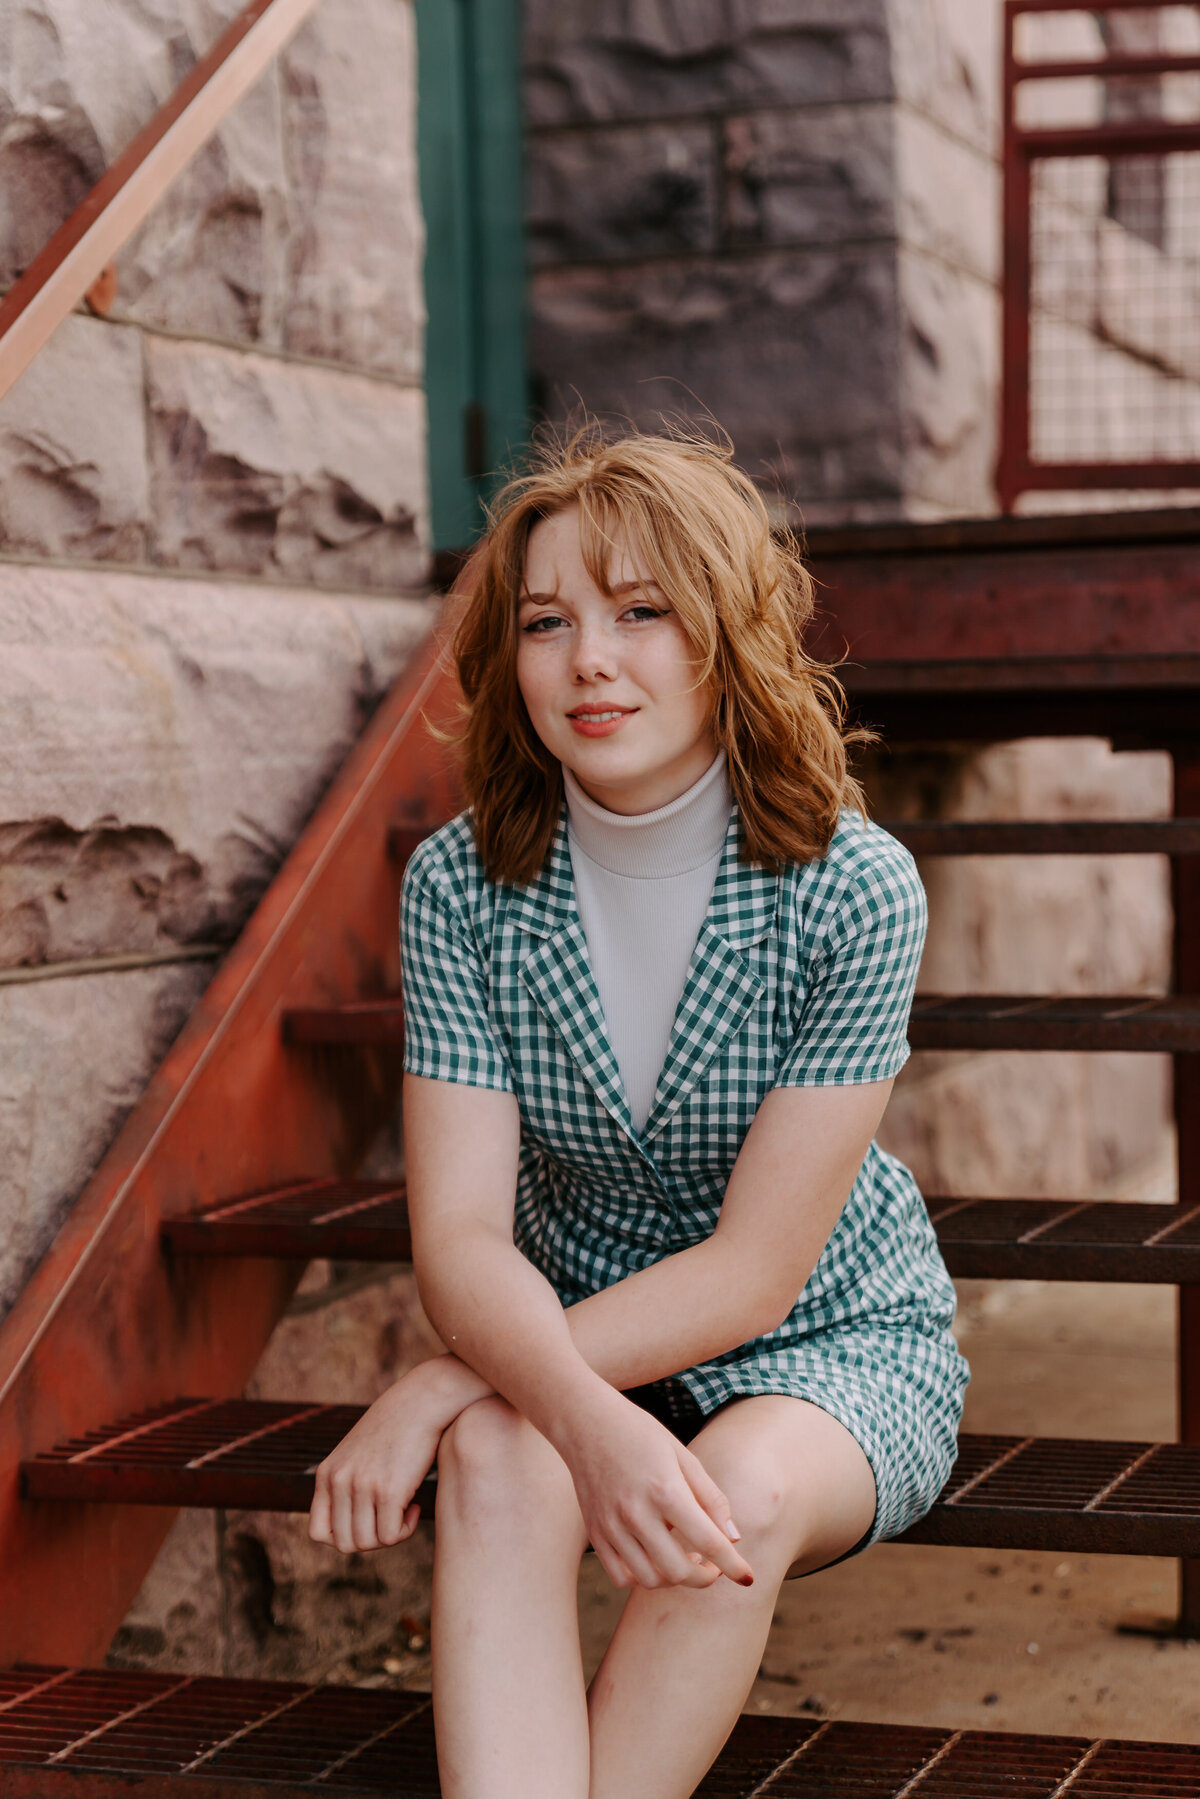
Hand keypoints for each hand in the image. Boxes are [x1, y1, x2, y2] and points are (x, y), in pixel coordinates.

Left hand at [309, 1355, 489, 1552]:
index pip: (318, 1532)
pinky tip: (414, 1507)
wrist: (421, 1401)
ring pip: (368, 1543)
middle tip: (390, 1520)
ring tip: (403, 1512)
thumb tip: (351, 1530)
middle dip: (371, 1540)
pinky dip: (406, 1529)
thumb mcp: (357, 1454)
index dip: (342, 1537)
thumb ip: (346, 1484)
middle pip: (346, 1543)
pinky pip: (392, 1535)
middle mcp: (339, 1481)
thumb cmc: (395, 1427)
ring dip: (390, 1536)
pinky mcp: (388, 1490)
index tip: (366, 1524)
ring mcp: (362, 1486)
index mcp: (327, 1473)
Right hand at [561, 1388, 753, 1591]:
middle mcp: (636, 1514)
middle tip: (713, 1564)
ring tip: (683, 1557)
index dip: (733, 1565)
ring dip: (674, 1578)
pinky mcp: (595, 1533)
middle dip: (705, 1576)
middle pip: (679, 1572)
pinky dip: (643, 1577)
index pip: (708, 1542)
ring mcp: (611, 1527)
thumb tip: (733, 1538)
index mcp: (665, 1490)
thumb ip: (710, 1498)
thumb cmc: (639, 1433)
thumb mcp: (682, 1456)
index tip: (748, 1578)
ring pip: (650, 1580)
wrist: (585, 1421)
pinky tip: (653, 1557)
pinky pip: (621, 1577)